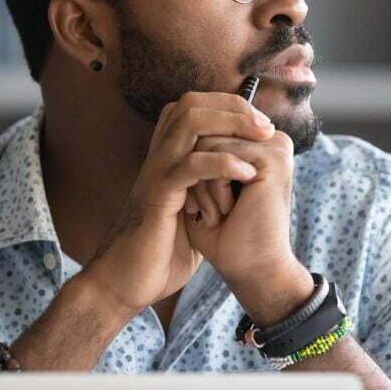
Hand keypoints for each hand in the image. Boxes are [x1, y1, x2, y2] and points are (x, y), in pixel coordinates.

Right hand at [85, 91, 275, 315]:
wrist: (125, 284)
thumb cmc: (160, 252)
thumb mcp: (192, 214)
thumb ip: (209, 191)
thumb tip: (243, 179)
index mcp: (166, 160)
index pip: (193, 107)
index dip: (228, 106)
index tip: (261, 124)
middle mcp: (158, 158)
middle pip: (191, 104)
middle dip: (233, 107)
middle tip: (265, 126)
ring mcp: (156, 173)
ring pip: (189, 122)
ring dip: (231, 123)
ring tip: (261, 137)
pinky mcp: (157, 196)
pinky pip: (189, 165)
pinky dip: (222, 162)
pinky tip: (246, 173)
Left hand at [183, 128, 300, 295]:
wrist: (248, 270)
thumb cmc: (224, 233)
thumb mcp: (207, 182)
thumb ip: (202, 149)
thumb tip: (187, 118)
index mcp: (259, 143)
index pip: (206, 130)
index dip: (195, 166)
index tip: (213, 200)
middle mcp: (271, 140)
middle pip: (205, 133)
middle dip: (198, 176)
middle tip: (220, 209)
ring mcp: (275, 147)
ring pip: (207, 144)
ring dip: (205, 186)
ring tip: (226, 211)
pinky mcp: (273, 159)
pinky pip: (220, 157)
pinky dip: (214, 190)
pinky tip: (231, 210)